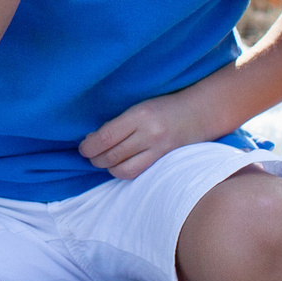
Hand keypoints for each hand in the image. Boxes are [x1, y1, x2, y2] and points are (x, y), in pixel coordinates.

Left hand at [78, 95, 213, 180]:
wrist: (198, 113)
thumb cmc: (164, 107)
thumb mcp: (139, 107)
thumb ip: (118, 123)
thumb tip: (92, 140)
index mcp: (140, 115)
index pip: (106, 136)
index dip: (89, 146)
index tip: (83, 147)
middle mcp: (150, 134)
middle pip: (112, 156)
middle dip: (95, 158)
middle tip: (90, 154)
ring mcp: (159, 150)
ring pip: (123, 170)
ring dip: (108, 168)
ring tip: (103, 160)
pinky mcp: (164, 162)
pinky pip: (137, 173)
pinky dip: (123, 172)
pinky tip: (119, 165)